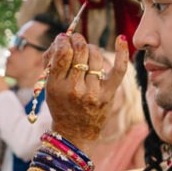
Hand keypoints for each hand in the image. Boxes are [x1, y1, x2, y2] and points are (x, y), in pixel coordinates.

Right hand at [44, 33, 128, 150]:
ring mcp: (93, 91)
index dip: (64, 40)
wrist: (76, 132)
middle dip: (78, 40)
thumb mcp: (49, 87)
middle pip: (79, 51)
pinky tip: (121, 39)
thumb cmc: (61, 104)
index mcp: (56, 85)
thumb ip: (52, 62)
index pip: (62, 53)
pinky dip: (121, 53)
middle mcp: (74, 88)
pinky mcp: (108, 93)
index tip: (64, 39)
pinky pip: (119, 69)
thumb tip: (62, 38)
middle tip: (76, 40)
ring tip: (87, 50)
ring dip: (91, 47)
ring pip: (95, 55)